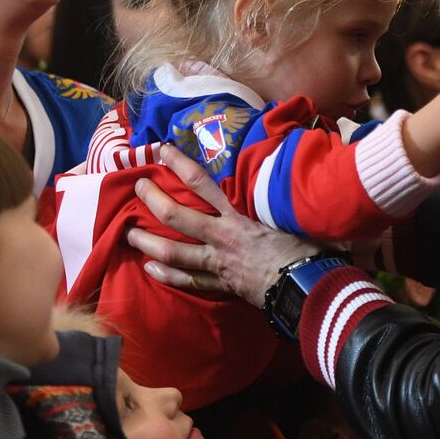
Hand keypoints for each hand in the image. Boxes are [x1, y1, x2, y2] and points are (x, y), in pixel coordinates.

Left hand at [128, 143, 315, 305]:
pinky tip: (151, 269)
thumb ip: (288, 189)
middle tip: (137, 187)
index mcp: (239, 214)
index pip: (202, 184)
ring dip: (148, 242)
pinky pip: (189, 280)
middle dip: (153, 200)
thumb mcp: (299, 211)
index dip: (180, 165)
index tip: (162, 150)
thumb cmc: (310, 246)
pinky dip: (168, 274)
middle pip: (177, 216)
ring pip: (174, 252)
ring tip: (129, 234)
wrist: (309, 288)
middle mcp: (222, 236)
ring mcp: (219, 263)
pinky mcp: (223, 285)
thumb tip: (304, 155)